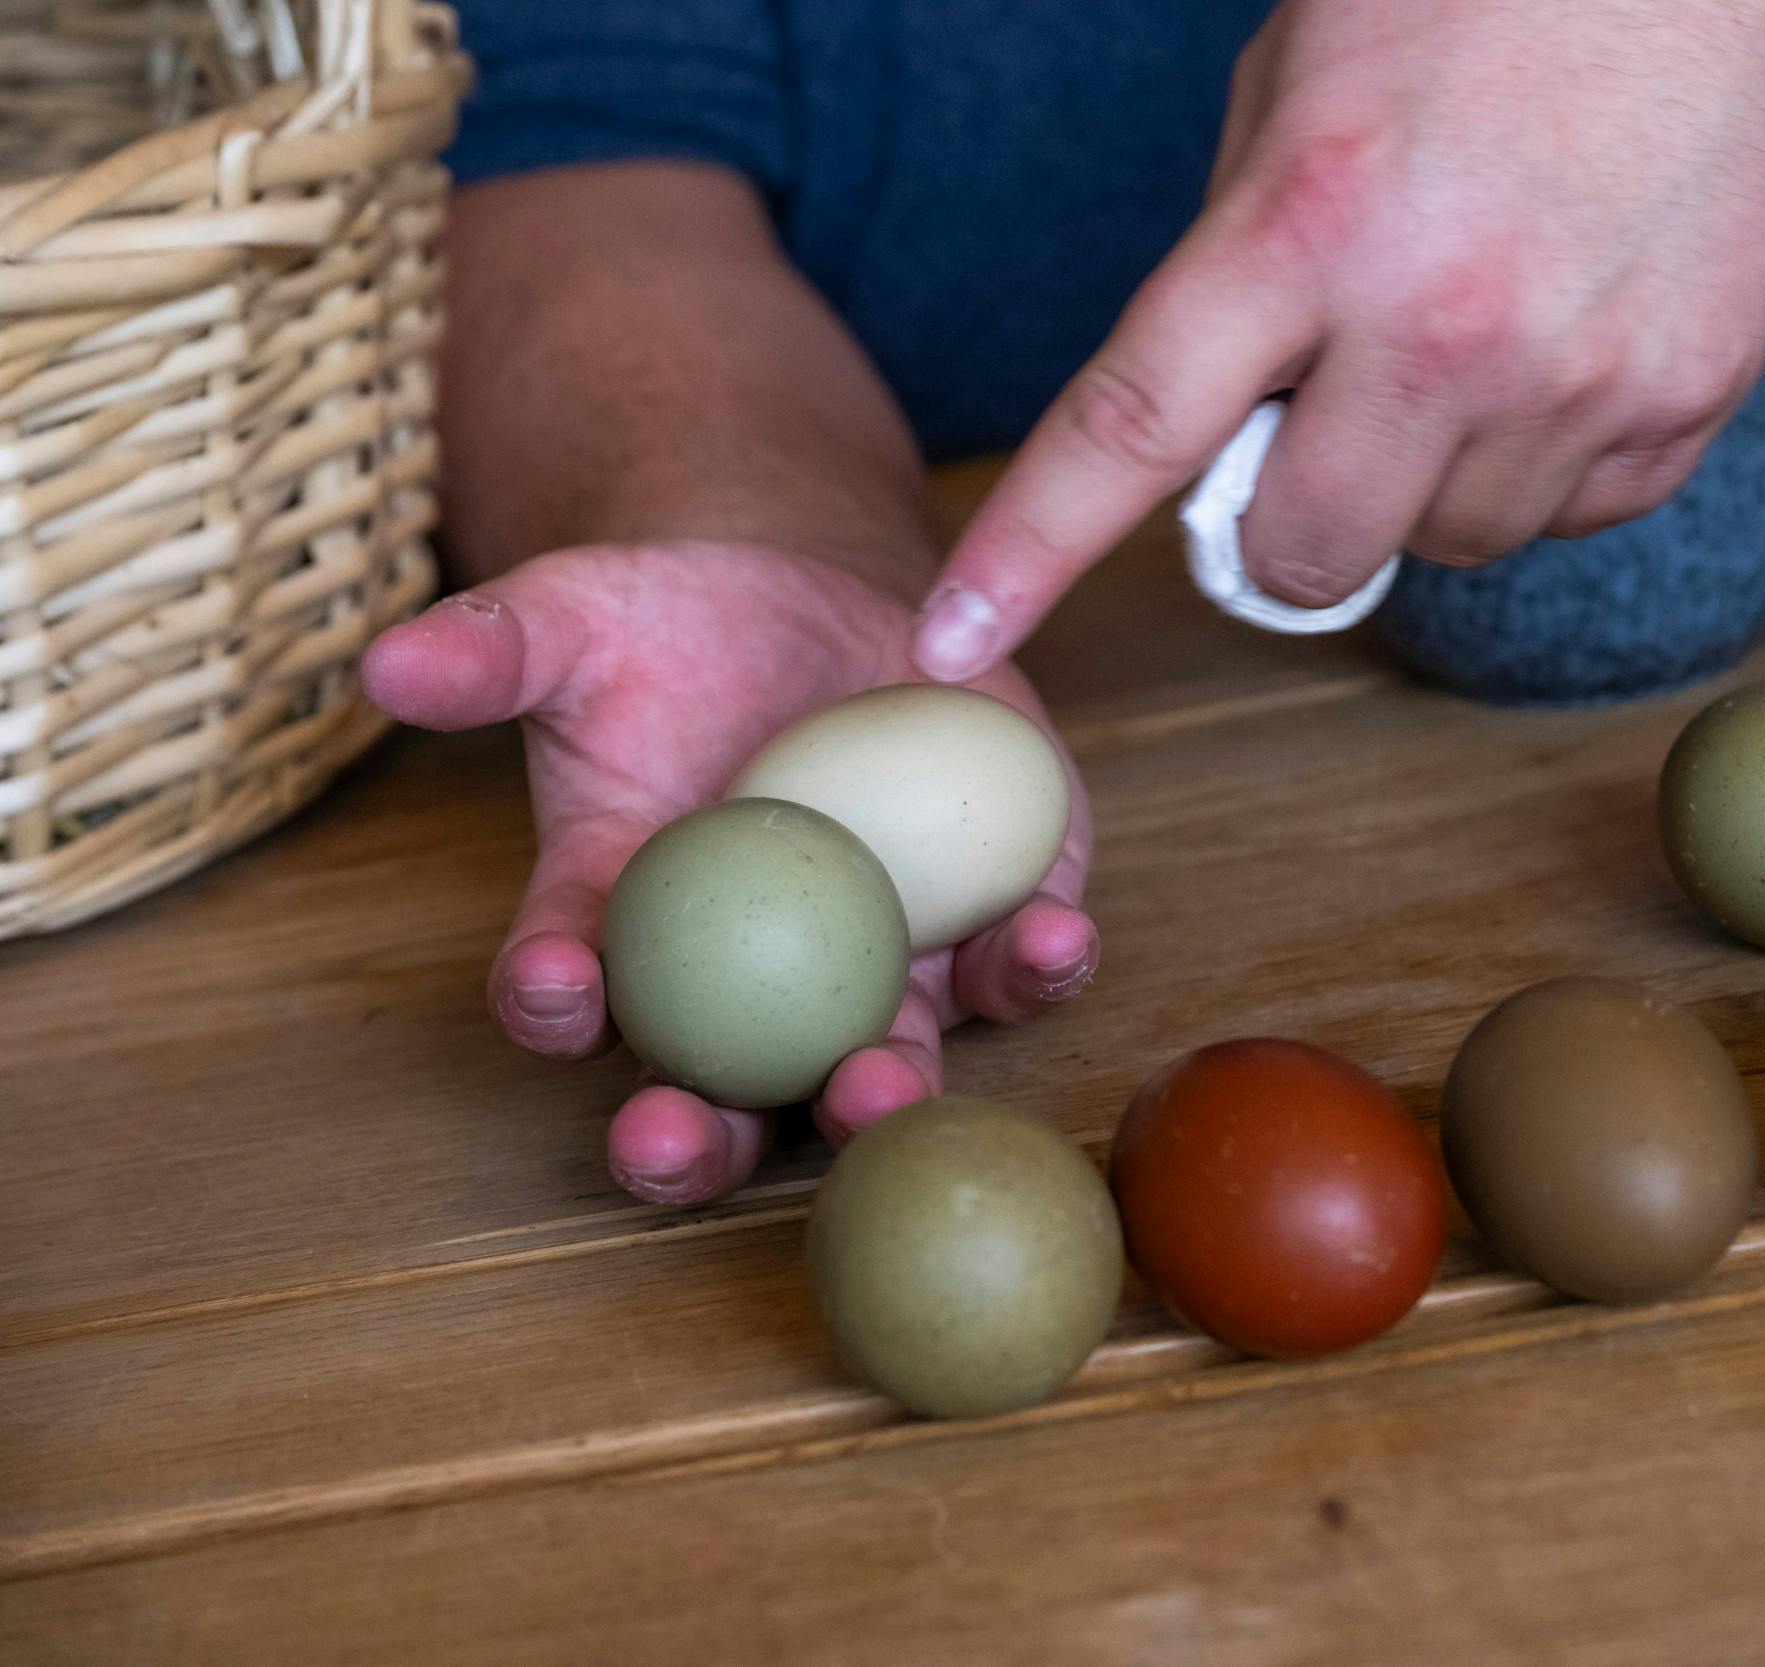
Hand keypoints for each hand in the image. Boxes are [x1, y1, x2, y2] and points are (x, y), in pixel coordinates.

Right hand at [363, 541, 1096, 1204]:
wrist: (817, 601)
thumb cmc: (671, 625)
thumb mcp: (575, 617)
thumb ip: (493, 648)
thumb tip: (385, 663)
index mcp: (623, 924)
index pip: (570, 988)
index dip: (553, 1004)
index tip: (552, 991)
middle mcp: (748, 983)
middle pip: (718, 1094)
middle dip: (700, 1138)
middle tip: (683, 1138)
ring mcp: (876, 966)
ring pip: (875, 1063)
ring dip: (877, 1089)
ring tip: (876, 1079)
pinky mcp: (985, 922)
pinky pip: (1012, 970)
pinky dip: (1038, 966)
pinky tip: (1054, 939)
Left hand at [911, 0, 1764, 680]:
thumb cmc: (1479, 0)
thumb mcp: (1297, 95)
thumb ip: (1238, 268)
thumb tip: (1221, 427)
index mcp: (1308, 224)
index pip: (1132, 429)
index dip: (1029, 550)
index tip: (954, 641)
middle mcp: (1440, 323)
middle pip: (1302, 555)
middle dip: (1286, 520)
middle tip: (1321, 425)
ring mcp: (1572, 376)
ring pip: (1444, 548)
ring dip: (1428, 479)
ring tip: (1476, 331)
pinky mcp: (1681, 404)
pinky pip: (1567, 519)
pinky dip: (1542, 460)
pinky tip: (1563, 338)